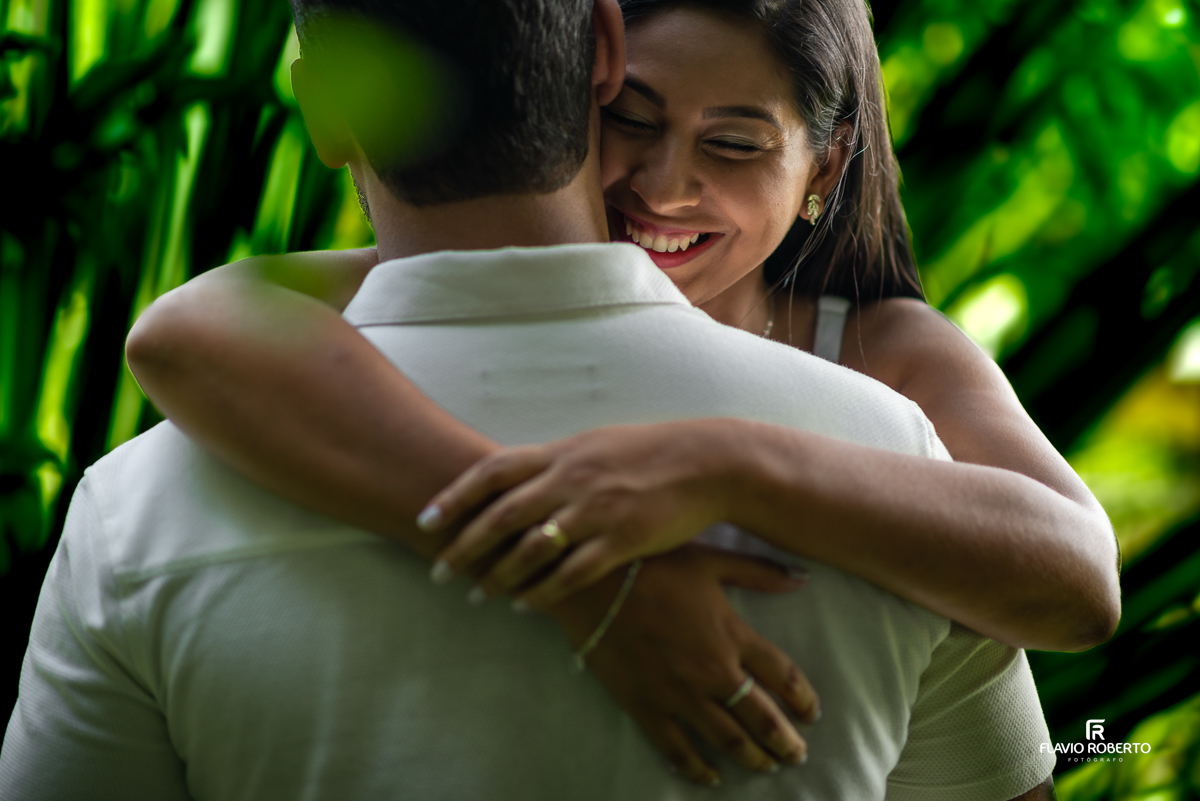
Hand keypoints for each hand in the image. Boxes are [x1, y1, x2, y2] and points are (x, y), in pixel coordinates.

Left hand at [421, 420, 744, 607]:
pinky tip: (526, 606)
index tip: (425, 519)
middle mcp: (570, 479)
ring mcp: (595, 511)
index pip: (492, 471)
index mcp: (560, 453)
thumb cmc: (646, 454)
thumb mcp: (593, 445)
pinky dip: (544, 592)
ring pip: (532, 549)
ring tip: (478, 595)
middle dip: (464, 546)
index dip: (454, 496)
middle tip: (438, 571)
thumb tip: (513, 478)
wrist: (705, 463)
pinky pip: (573, 573)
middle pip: (502, 515)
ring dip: (499, 576)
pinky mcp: (622, 540)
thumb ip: (552, 463)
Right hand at [549, 545, 818, 784]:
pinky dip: (698, 768)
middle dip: (785, 741)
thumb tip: (803, 578)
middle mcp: (712, 671)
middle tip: (797, 755)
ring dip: (752, 757)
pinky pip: (677, 747)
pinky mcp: (646, 705)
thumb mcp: (710, 561)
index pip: (783, 675)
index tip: (812, 713)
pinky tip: (712, 777)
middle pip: (762, 717)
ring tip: (768, 767)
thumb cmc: (652, 564)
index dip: (803, 698)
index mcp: (732, 634)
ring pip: (727, 738)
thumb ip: (759, 572)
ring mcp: (679, 693)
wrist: (592, 584)